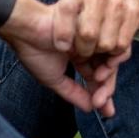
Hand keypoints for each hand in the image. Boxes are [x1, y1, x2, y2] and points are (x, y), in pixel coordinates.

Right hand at [0, 0, 121, 116]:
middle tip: (101, 102)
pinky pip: (112, 42)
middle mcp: (89, 46)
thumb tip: (91, 109)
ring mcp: (92, 35)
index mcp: (80, 56)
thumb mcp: (55, 79)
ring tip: (97, 83)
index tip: (106, 111)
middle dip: (107, 88)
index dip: (103, 93)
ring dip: (108, 75)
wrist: (26, 29)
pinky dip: (111, 58)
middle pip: (107, 69)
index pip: (97, 76)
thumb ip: (73, 93)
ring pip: (111, 58)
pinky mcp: (96, 26)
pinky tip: (101, 71)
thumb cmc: (35, 52)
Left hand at [51, 0, 138, 61]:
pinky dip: (115, 54)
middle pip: (88, 34)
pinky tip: (110, 48)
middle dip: (83, 50)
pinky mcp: (135, 12)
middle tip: (82, 53)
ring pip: (106, 44)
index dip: (63, 31)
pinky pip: (122, 46)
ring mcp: (118, 2)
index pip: (67, 9)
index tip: (63, 47)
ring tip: (97, 49)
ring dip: (100, 53)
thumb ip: (66, 36)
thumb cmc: (88, 12)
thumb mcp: (70, 16)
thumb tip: (86, 68)